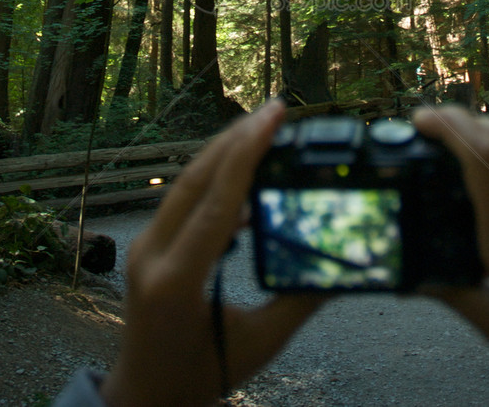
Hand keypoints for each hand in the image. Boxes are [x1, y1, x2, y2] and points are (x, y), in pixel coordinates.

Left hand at [100, 100, 322, 406]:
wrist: (144, 397)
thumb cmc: (198, 378)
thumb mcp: (258, 346)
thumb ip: (300, 302)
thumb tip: (343, 267)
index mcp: (176, 279)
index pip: (217, 202)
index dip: (247, 154)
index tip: (272, 117)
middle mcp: (151, 253)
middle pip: (196, 178)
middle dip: (237, 138)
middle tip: (275, 110)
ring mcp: (144, 245)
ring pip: (186, 182)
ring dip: (225, 152)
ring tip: (265, 130)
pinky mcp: (149, 244)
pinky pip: (183, 198)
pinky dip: (215, 178)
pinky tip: (245, 176)